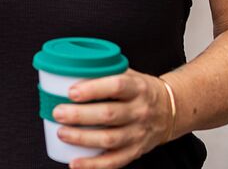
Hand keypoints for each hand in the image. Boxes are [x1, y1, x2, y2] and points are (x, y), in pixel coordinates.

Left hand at [54, 69, 173, 168]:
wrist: (169, 110)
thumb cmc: (141, 90)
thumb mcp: (129, 74)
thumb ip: (104, 72)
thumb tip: (69, 68)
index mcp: (137, 88)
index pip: (117, 86)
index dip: (93, 89)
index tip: (71, 91)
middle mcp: (139, 111)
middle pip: (109, 115)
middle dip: (80, 115)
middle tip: (58, 112)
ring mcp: (138, 133)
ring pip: (109, 139)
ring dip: (82, 138)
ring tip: (62, 132)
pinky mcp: (135, 151)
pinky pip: (113, 162)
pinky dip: (93, 165)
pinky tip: (74, 163)